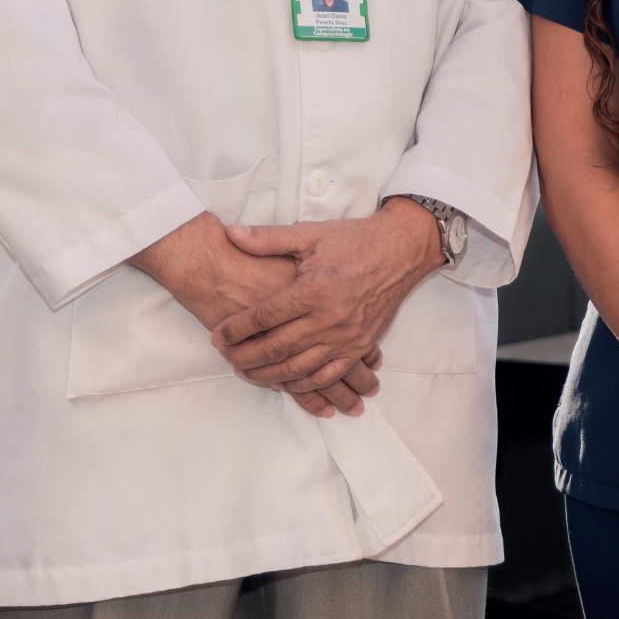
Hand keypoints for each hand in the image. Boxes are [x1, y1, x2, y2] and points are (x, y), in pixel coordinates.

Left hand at [130, 213, 381, 415]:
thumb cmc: (354, 240)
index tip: (217, 335)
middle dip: (245, 357)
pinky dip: (304, 384)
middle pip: (277, 348)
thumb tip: (230, 233)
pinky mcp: (360, 346)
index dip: (236, 329)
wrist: (401, 250)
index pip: (264, 317)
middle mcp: (329, 318)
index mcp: (313, 290)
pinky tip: (286, 383)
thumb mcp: (311, 234)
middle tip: (225, 358)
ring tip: (248, 373)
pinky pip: (328, 375)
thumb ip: (268, 238)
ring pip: (299, 368)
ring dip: (269, 375)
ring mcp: (346, 336)